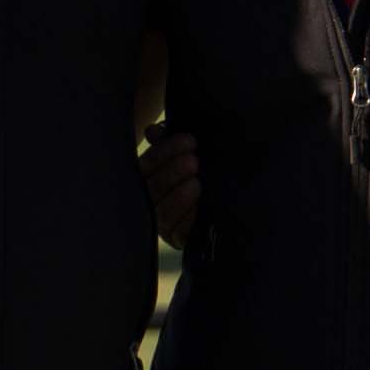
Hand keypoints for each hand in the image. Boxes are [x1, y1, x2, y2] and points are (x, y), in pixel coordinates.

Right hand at [139, 124, 202, 241]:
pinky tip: (200, 209)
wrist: (223, 204)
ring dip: (180, 197)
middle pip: (154, 187)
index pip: (148, 162)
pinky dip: (188, 221)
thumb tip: (153, 131)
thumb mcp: (186, 152)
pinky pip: (179, 233)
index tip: (190, 141)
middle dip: (173, 173)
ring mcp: (161, 222)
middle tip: (194, 162)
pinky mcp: (176, 238)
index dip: (166, 151)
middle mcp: (149, 200)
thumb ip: (168, 139)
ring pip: (163, 212)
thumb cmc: (196, 170)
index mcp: (147, 176)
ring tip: (197, 184)